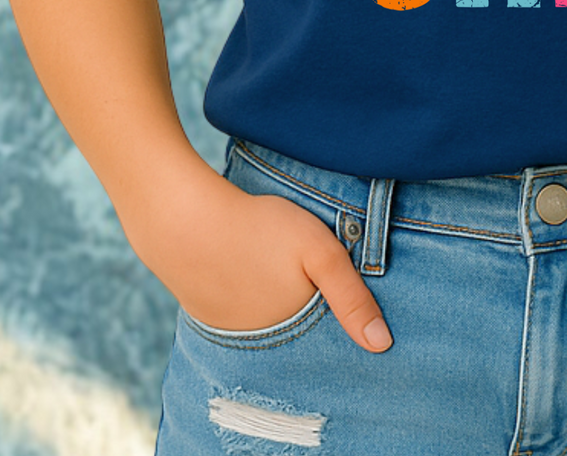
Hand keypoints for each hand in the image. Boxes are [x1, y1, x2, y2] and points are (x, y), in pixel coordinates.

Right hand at [120, 165, 393, 353]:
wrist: (184, 222)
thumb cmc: (259, 230)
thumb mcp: (320, 252)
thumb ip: (352, 297)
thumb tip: (382, 345)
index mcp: (294, 329)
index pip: (328, 334)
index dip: (340, 313)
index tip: (341, 289)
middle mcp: (263, 342)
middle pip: (300, 327)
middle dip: (309, 306)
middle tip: (301, 266)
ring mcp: (233, 331)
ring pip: (271, 319)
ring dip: (279, 298)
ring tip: (276, 263)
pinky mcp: (209, 314)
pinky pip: (242, 310)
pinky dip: (252, 292)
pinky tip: (250, 266)